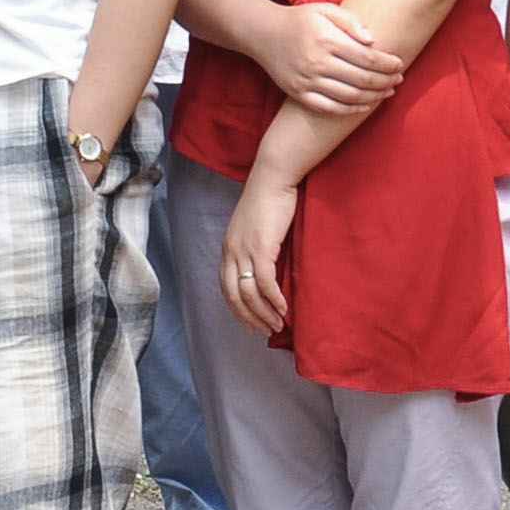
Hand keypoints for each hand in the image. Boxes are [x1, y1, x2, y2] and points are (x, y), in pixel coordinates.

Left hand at [219, 170, 302, 341]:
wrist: (273, 178)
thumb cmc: (270, 200)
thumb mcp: (256, 228)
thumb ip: (257, 249)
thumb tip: (269, 271)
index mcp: (228, 248)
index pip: (226, 288)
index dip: (237, 310)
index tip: (250, 324)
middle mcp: (230, 252)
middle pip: (234, 297)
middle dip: (249, 319)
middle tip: (265, 332)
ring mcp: (244, 251)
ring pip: (249, 294)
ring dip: (264, 314)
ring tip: (278, 325)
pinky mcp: (261, 248)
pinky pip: (265, 283)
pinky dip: (274, 300)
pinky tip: (284, 309)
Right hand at [267, 0, 400, 116]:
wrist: (262, 33)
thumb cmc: (299, 19)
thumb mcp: (325, 10)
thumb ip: (351, 22)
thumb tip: (373, 41)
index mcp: (327, 40)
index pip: (367, 58)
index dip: (388, 64)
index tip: (400, 64)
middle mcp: (317, 62)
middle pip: (362, 79)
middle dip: (386, 81)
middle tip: (398, 80)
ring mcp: (307, 81)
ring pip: (349, 96)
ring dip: (374, 97)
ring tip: (387, 92)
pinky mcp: (298, 93)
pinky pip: (329, 108)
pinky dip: (351, 110)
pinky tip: (365, 105)